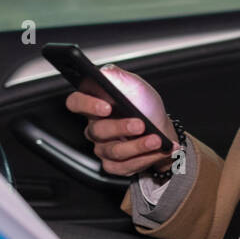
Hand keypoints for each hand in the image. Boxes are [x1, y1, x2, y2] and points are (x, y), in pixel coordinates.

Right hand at [64, 65, 178, 174]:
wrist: (163, 130)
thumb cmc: (146, 107)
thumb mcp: (137, 86)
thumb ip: (121, 78)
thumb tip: (106, 72)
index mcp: (96, 105)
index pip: (76, 102)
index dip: (87, 104)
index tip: (106, 106)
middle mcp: (96, 128)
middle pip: (98, 130)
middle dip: (121, 127)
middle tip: (141, 124)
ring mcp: (103, 148)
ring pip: (114, 151)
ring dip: (138, 146)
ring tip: (157, 140)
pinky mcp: (114, 166)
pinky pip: (125, 167)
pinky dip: (146, 158)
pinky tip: (161, 151)